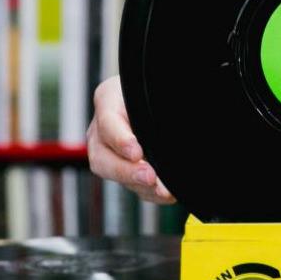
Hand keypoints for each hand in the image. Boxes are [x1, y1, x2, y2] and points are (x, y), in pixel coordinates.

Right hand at [86, 76, 175, 203]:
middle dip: (126, 171)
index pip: (108, 121)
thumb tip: (179, 119)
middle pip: (102, 156)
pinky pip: (130, 185)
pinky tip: (167, 193)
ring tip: (163, 191)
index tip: (137, 153)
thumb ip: (162, 99)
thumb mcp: (156, 86)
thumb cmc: (155, 87)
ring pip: (115, 175)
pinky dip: (149, 192)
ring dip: (140, 185)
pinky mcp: (121, 168)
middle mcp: (101, 129)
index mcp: (109, 99)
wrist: (155, 96)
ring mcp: (108, 151)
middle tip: (149, 177)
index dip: (121, 140)